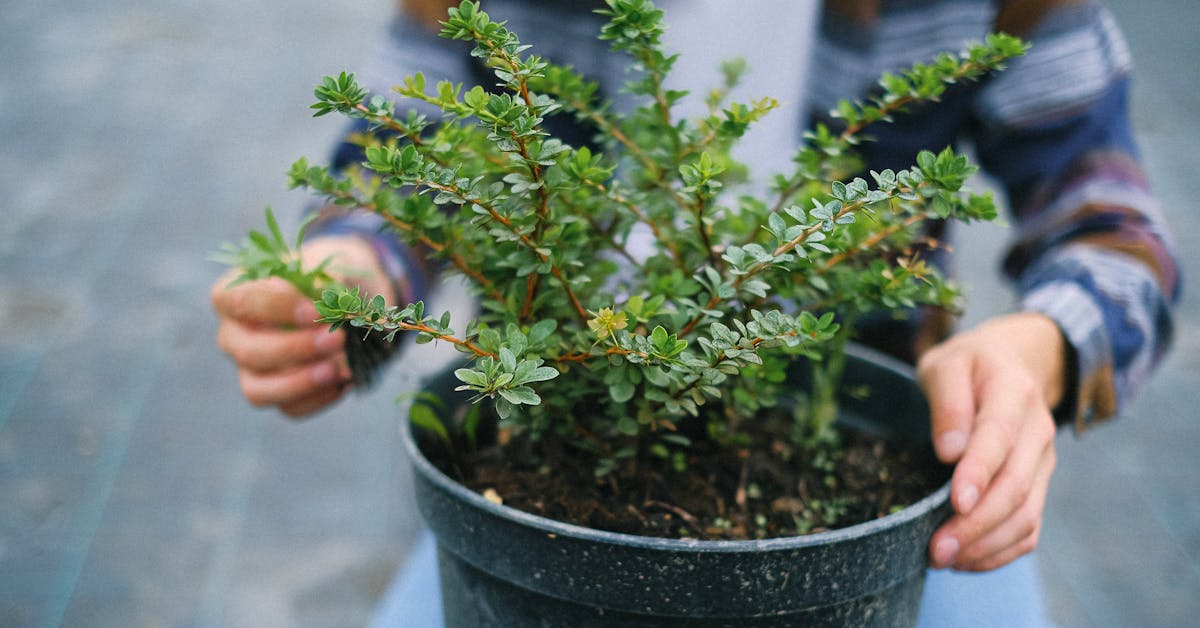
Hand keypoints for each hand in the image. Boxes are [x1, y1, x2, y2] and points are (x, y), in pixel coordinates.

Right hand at [211, 235, 392, 417]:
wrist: (348, 301)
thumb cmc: (329, 278)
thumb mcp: (331, 265)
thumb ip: (327, 280)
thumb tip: (330, 303)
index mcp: (234, 294)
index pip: (238, 301)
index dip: (276, 308)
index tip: (315, 311)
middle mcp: (233, 335)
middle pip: (248, 352)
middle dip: (295, 349)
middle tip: (336, 339)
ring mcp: (250, 370)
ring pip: (258, 390)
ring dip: (301, 383)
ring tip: (339, 370)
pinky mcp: (275, 394)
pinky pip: (289, 408)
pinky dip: (319, 398)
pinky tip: (345, 381)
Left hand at [916, 312, 1063, 571]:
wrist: (1013, 363)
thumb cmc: (969, 365)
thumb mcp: (946, 363)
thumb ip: (946, 400)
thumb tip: (949, 450)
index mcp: (1013, 392)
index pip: (998, 437)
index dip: (979, 473)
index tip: (956, 502)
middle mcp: (1037, 431)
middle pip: (1015, 486)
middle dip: (976, 524)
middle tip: (936, 549)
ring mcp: (1042, 463)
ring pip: (1026, 515)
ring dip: (986, 545)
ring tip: (943, 560)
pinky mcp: (1038, 485)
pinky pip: (1028, 529)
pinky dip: (1000, 551)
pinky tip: (965, 560)